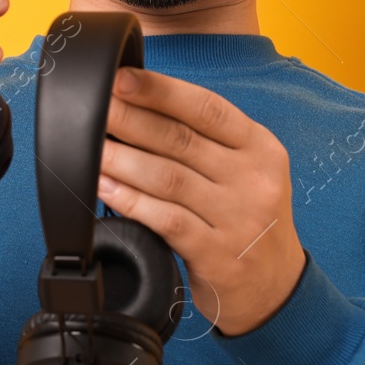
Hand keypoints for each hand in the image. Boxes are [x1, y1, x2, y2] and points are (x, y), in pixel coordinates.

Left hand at [94, 67, 305, 335]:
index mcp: (260, 148)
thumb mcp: (249, 172)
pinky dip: (131, 200)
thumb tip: (142, 106)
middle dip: (130, 119)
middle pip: (181, 140)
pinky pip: (165, 219)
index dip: (161, 91)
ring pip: (168, 178)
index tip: (122, 78)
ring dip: (122, 159)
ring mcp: (237, 218)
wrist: (275, 286)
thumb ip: (209, 142)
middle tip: (95, 107)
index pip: (207, 108)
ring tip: (89, 146)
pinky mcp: (216, 254)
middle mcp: (253, 179)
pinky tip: (105, 188)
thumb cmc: (249, 218)